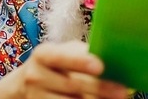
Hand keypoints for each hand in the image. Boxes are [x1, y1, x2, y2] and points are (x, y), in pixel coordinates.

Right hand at [0, 41, 128, 98]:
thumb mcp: (62, 52)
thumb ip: (80, 54)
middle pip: (72, 85)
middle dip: (100, 88)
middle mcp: (36, 76)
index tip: (100, 67)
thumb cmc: (53, 65)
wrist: (25, 85)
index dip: (81, 62)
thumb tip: (112, 58)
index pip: (62, 57)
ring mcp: (37, 97)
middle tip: (122, 91)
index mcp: (44, 54)